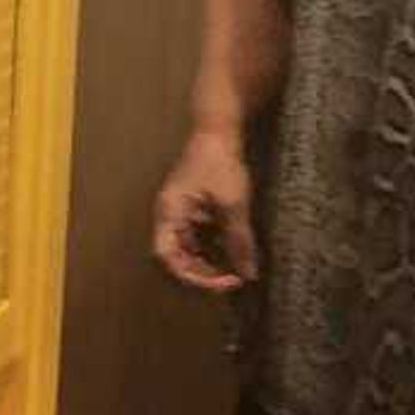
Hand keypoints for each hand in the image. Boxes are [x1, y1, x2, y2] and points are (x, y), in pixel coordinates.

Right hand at [152, 125, 259, 290]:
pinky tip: (234, 253)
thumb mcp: (233, 205)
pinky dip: (215, 250)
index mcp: (169, 213)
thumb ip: (239, 241)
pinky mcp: (195, 210)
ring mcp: (182, 213)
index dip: (193, 276)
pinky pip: (200, 238)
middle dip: (203, 273)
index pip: (167, 256)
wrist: (218, 132)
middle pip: (177, 257)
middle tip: (234, 280)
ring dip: (210, 263)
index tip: (224, 281)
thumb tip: (247, 275)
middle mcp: (170, 216)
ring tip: (236, 270)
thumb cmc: (219, 164)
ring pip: (189, 249)